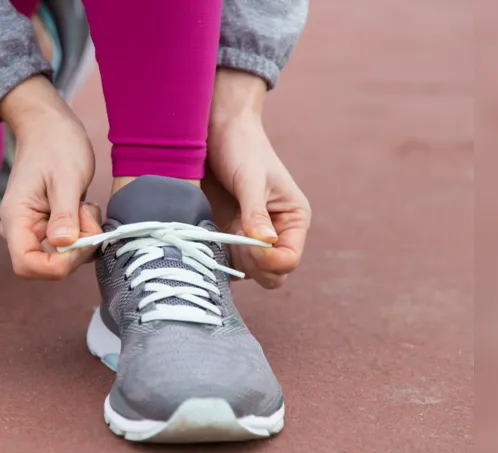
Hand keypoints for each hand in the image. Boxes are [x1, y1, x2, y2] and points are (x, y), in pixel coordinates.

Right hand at [0, 76, 101, 279]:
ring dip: (83, 240)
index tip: (78, 240)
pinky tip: (85, 210)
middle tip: (87, 215)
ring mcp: (35, 230)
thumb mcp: (66, 178)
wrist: (49, 127)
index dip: (56, 265)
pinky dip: (84, 234)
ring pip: (62, 257)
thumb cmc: (55, 145)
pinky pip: (69, 246)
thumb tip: (63, 244)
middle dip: (76, 249)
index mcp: (16, 219)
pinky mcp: (50, 228)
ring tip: (86, 207)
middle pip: (48, 265)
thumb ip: (64, 213)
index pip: (27, 265)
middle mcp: (21, 230)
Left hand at [206, 70, 311, 288]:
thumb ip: (255, 211)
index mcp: (293, 220)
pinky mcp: (226, 236)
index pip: (289, 260)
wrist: (215, 131)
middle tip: (230, 239)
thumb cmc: (242, 147)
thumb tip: (265, 243)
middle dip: (251, 265)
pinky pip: (224, 262)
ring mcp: (249, 238)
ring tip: (215, 235)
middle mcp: (275, 234)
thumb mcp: (251, 178)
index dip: (269, 261)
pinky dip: (214, 259)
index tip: (246, 242)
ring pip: (246, 273)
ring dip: (230, 262)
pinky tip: (204, 240)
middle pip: (270, 275)